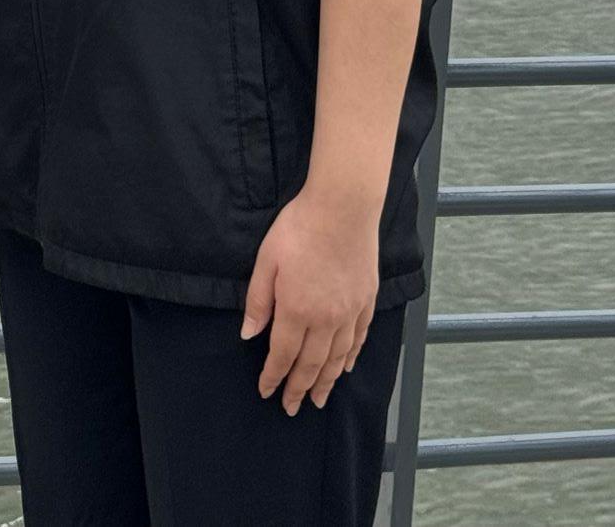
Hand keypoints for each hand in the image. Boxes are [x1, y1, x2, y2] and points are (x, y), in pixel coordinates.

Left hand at [240, 184, 379, 415]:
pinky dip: (351, 357)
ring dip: (327, 381)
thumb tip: (248, 334)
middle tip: (292, 408)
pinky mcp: (366, 301)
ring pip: (337, 358)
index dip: (273, 377)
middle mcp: (325, 319)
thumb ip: (258, 300)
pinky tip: (346, 367)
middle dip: (299, 388)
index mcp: (296, 310)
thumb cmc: (299, 228)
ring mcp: (349, 312)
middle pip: (311, 364)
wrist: (343, 207)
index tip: (267, 392)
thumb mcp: (266, 260)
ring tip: (319, 399)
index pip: (282, 354)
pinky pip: (358, 339)